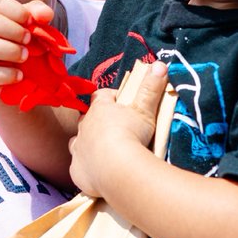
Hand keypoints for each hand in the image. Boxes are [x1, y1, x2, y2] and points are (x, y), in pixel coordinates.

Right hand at [0, 0, 52, 95]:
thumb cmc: (12, 39)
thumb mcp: (23, 22)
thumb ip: (35, 13)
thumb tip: (46, 15)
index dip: (17, 11)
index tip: (31, 22)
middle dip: (13, 31)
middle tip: (28, 40)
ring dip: (9, 51)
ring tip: (25, 57)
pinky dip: (4, 75)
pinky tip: (18, 75)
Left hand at [70, 61, 168, 197]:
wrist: (118, 170)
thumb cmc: (131, 134)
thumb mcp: (145, 109)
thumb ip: (151, 88)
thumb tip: (160, 64)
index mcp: (99, 109)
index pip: (101, 95)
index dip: (111, 97)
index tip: (123, 103)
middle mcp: (84, 127)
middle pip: (87, 119)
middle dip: (98, 122)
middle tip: (115, 130)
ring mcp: (78, 149)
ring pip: (77, 142)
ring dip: (88, 144)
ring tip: (104, 151)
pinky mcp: (76, 170)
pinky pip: (78, 167)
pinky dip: (87, 168)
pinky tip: (97, 174)